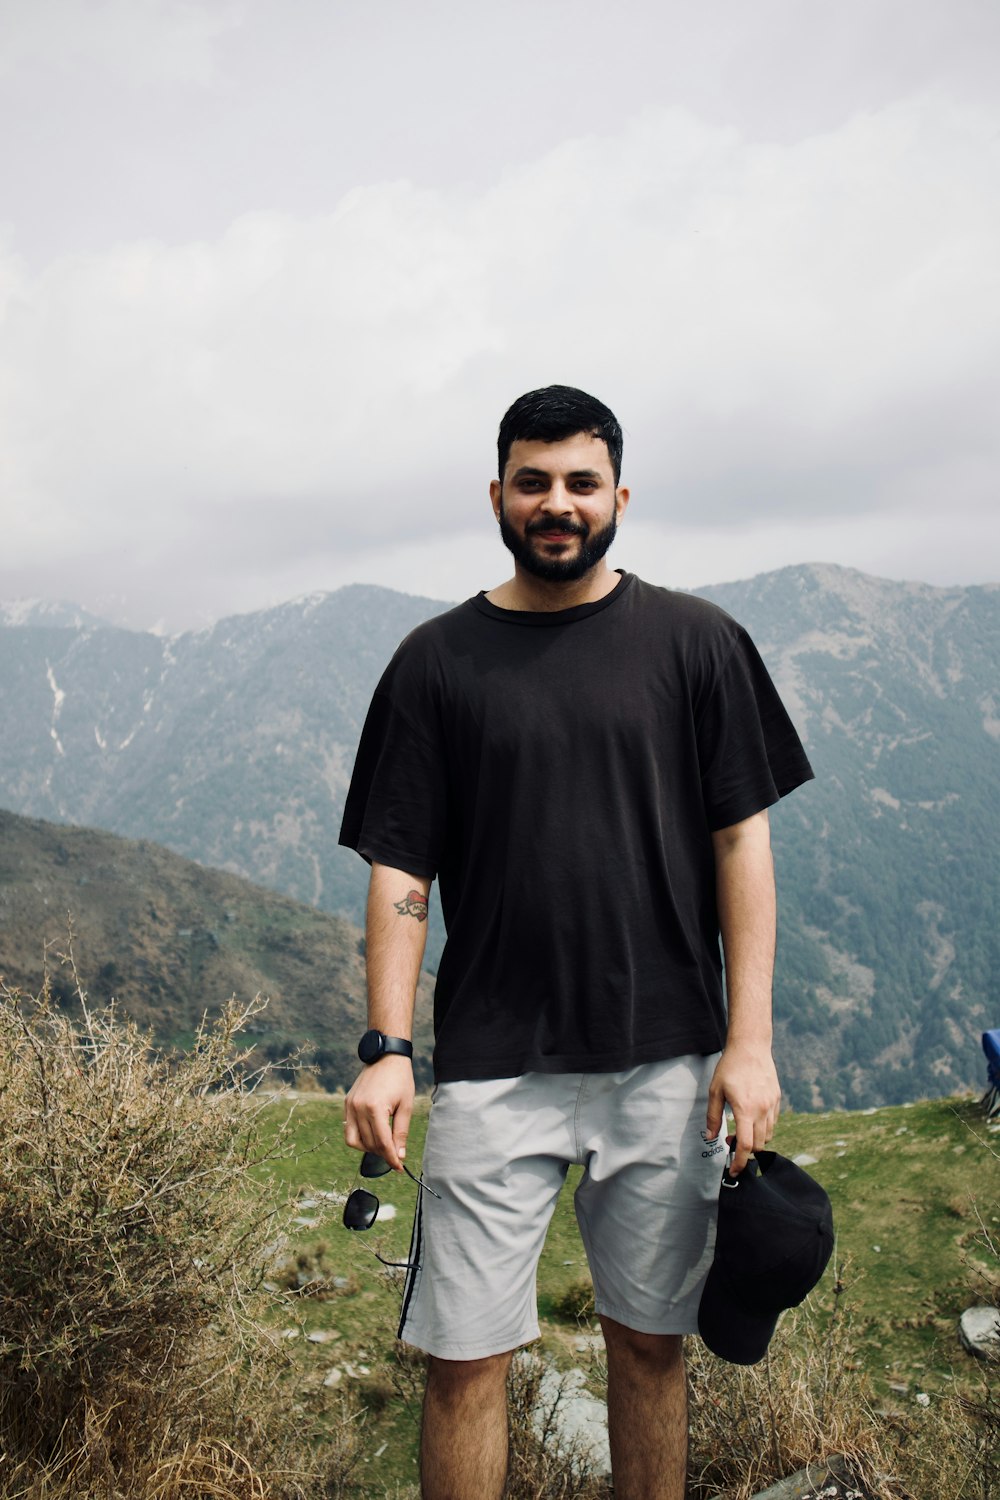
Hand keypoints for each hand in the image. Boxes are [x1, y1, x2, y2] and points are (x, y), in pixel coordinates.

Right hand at [344, 1055, 414, 1171]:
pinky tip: (372, 1134)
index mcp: (375, 1108)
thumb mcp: (406, 1106)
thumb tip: (399, 1155)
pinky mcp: (347, 1103)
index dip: (391, 1158)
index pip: (382, 1142)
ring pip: (353, 1140)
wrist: (386, 1056)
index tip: (399, 1168)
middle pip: (369, 1143)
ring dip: (368, 1148)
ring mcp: (350, 1105)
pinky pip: (348, 1129)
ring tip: (383, 1145)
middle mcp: (358, 1107)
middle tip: (395, 1156)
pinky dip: (359, 1136)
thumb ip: (401, 1132)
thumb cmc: (400, 1079)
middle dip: (383, 1153)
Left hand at [705, 1043, 780, 1175]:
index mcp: (745, 1109)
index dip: (740, 1162)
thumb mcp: (715, 1091)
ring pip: (768, 1135)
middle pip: (759, 1145)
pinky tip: (751, 1118)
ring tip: (741, 1130)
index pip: (746, 1146)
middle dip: (746, 1152)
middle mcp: (762, 1110)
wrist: (750, 1047)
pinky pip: (772, 1122)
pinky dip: (763, 1128)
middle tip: (731, 1143)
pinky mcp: (777, 1099)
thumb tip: (711, 1137)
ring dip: (756, 1141)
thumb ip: (713, 1116)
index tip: (734, 1171)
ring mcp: (772, 1104)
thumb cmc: (730, 1067)